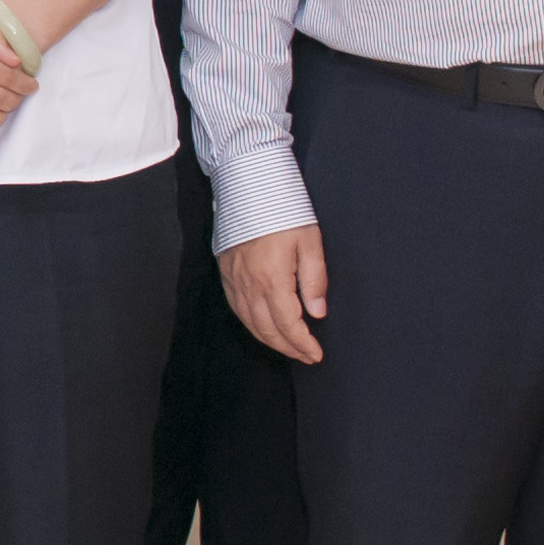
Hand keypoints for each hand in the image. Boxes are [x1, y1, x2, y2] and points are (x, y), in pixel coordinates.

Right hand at [218, 224, 327, 363]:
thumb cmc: (282, 210)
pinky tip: (263, 328)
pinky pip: (238, 310)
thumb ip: (315, 279)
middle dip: (289, 348)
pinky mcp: (226, 274)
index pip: (288, 324)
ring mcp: (234, 281)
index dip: (303, 343)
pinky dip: (252, 326)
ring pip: (250, 323)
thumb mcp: (310, 241)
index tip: (316, 354)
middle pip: (268, 329)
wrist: (247, 188)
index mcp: (272, 278)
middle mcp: (250, 284)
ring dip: (271, 341)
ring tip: (289, 348)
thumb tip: (317, 312)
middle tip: (306, 356)